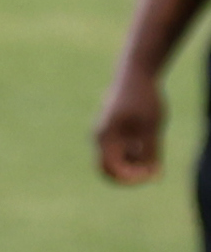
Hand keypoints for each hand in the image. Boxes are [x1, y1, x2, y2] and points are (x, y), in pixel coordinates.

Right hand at [99, 60, 169, 184]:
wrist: (135, 73)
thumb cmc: (143, 99)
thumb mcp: (152, 128)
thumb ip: (151, 153)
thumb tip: (153, 176)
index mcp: (106, 137)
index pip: (112, 170)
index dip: (131, 178)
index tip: (151, 174)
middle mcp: (100, 137)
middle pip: (109, 169)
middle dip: (130, 174)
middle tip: (151, 169)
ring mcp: (104, 133)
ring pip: (115, 159)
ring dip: (133, 162)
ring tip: (152, 147)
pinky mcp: (111, 129)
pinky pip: (118, 149)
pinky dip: (133, 152)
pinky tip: (147, 141)